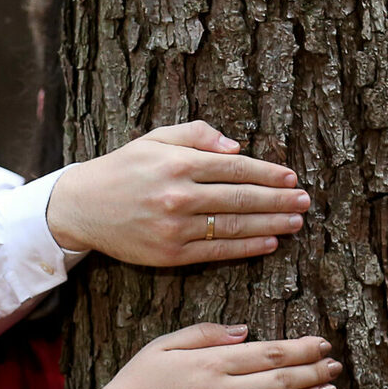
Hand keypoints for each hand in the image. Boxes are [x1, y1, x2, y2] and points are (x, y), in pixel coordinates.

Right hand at [45, 121, 309, 264]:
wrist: (82, 206)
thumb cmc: (123, 168)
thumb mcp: (156, 139)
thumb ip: (197, 135)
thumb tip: (237, 147)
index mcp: (178, 162)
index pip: (235, 168)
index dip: (267, 173)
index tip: (291, 177)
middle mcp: (178, 195)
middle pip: (241, 198)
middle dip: (277, 200)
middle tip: (305, 201)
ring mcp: (175, 227)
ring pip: (233, 227)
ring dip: (270, 225)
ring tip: (295, 223)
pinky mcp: (170, 254)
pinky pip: (217, 250)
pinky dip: (246, 247)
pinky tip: (268, 242)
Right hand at [78, 323, 340, 388]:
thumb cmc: (135, 386)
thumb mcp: (161, 346)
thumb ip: (204, 334)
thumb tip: (246, 332)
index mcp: (208, 363)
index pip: (267, 352)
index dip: (300, 348)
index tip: (322, 343)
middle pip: (280, 378)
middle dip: (313, 370)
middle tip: (337, 364)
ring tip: (330, 388)